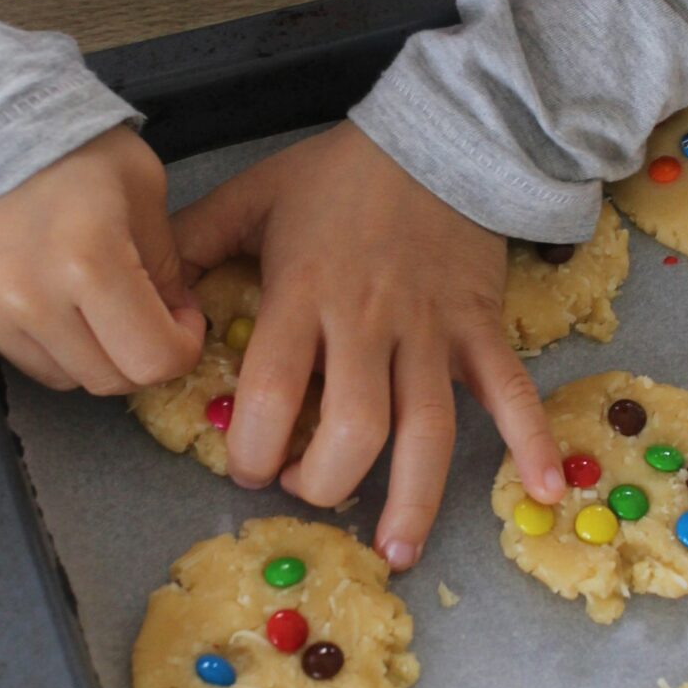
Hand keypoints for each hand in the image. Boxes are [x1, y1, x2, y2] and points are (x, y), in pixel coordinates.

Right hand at [0, 126, 206, 392]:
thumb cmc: (69, 144)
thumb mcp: (143, 187)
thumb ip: (166, 264)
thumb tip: (174, 320)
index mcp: (88, 261)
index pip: (153, 359)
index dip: (181, 347)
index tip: (180, 320)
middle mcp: (30, 298)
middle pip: (108, 379)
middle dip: (138, 355)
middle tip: (140, 314)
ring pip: (62, 377)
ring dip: (89, 351)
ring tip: (88, 298)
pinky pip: (16, 357)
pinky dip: (43, 340)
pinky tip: (44, 292)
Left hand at [171, 122, 564, 566]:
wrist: (440, 134)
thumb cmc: (340, 173)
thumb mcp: (253, 195)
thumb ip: (192, 243)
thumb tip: (143, 293)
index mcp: (304, 293)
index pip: (273, 389)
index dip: (252, 444)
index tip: (245, 467)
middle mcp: (368, 322)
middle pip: (354, 426)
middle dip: (325, 479)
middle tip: (305, 490)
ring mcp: (432, 330)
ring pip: (426, 427)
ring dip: (413, 497)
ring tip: (396, 552)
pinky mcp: (480, 329)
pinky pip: (510, 391)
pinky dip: (531, 441)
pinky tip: (543, 491)